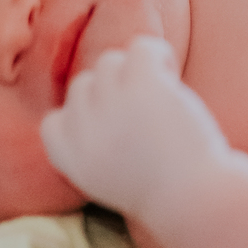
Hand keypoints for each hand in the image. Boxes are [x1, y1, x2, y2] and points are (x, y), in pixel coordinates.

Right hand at [41, 36, 233, 221]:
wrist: (193, 200)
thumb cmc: (159, 190)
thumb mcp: (106, 176)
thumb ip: (90, 142)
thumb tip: (92, 96)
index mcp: (70, 159)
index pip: (54, 122)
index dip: (80, 117)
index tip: (109, 128)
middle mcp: (84, 130)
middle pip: (82, 85)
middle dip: (110, 93)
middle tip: (143, 113)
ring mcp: (111, 104)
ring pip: (109, 61)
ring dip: (134, 72)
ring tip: (160, 95)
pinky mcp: (142, 85)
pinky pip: (141, 46)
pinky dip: (157, 54)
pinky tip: (170, 74)